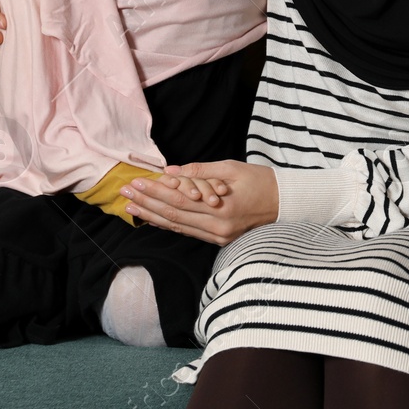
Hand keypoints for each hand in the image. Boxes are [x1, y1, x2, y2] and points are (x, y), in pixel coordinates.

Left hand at [122, 160, 278, 245]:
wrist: (284, 203)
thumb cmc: (261, 181)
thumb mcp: (232, 168)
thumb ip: (200, 171)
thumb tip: (170, 172)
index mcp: (220, 208)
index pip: (178, 199)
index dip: (154, 191)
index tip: (136, 182)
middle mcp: (216, 227)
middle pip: (172, 215)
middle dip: (146, 203)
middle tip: (125, 193)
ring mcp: (217, 236)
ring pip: (176, 226)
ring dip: (151, 216)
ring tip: (130, 207)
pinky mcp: (218, 239)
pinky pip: (187, 232)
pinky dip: (167, 224)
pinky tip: (152, 218)